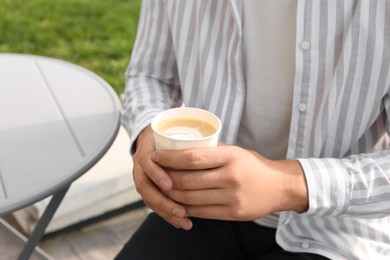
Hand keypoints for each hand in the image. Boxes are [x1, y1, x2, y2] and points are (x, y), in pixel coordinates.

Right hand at [132, 126, 192, 229]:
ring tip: (184, 219)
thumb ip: (196, 141)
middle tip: (182, 210)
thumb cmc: (175, 135)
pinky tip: (180, 223)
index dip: (158, 174)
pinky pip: (151, 204)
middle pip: (144, 185)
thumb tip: (220, 149)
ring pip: (147, 197)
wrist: (155, 138)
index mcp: (149, 145)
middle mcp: (141, 160)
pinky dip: (166, 215)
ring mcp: (140, 174)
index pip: (149, 162)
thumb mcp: (181, 133)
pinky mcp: (145, 186)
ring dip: (165, 210)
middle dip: (163, 200)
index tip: (170, 185)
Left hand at [152, 145, 307, 220]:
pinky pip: (201, 212)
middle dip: (165, 178)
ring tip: (162, 189)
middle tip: (155, 174)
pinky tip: (177, 203)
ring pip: (190, 199)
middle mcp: (230, 177)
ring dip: (171, 195)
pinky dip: (185, 208)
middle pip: (187, 180)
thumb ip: (212, 150)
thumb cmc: (253, 166)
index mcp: (230, 156)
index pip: (192, 158)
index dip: (169, 158)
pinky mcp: (233, 214)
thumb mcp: (236, 151)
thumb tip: (182, 147)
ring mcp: (232, 198)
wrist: (280, 187)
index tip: (156, 156)